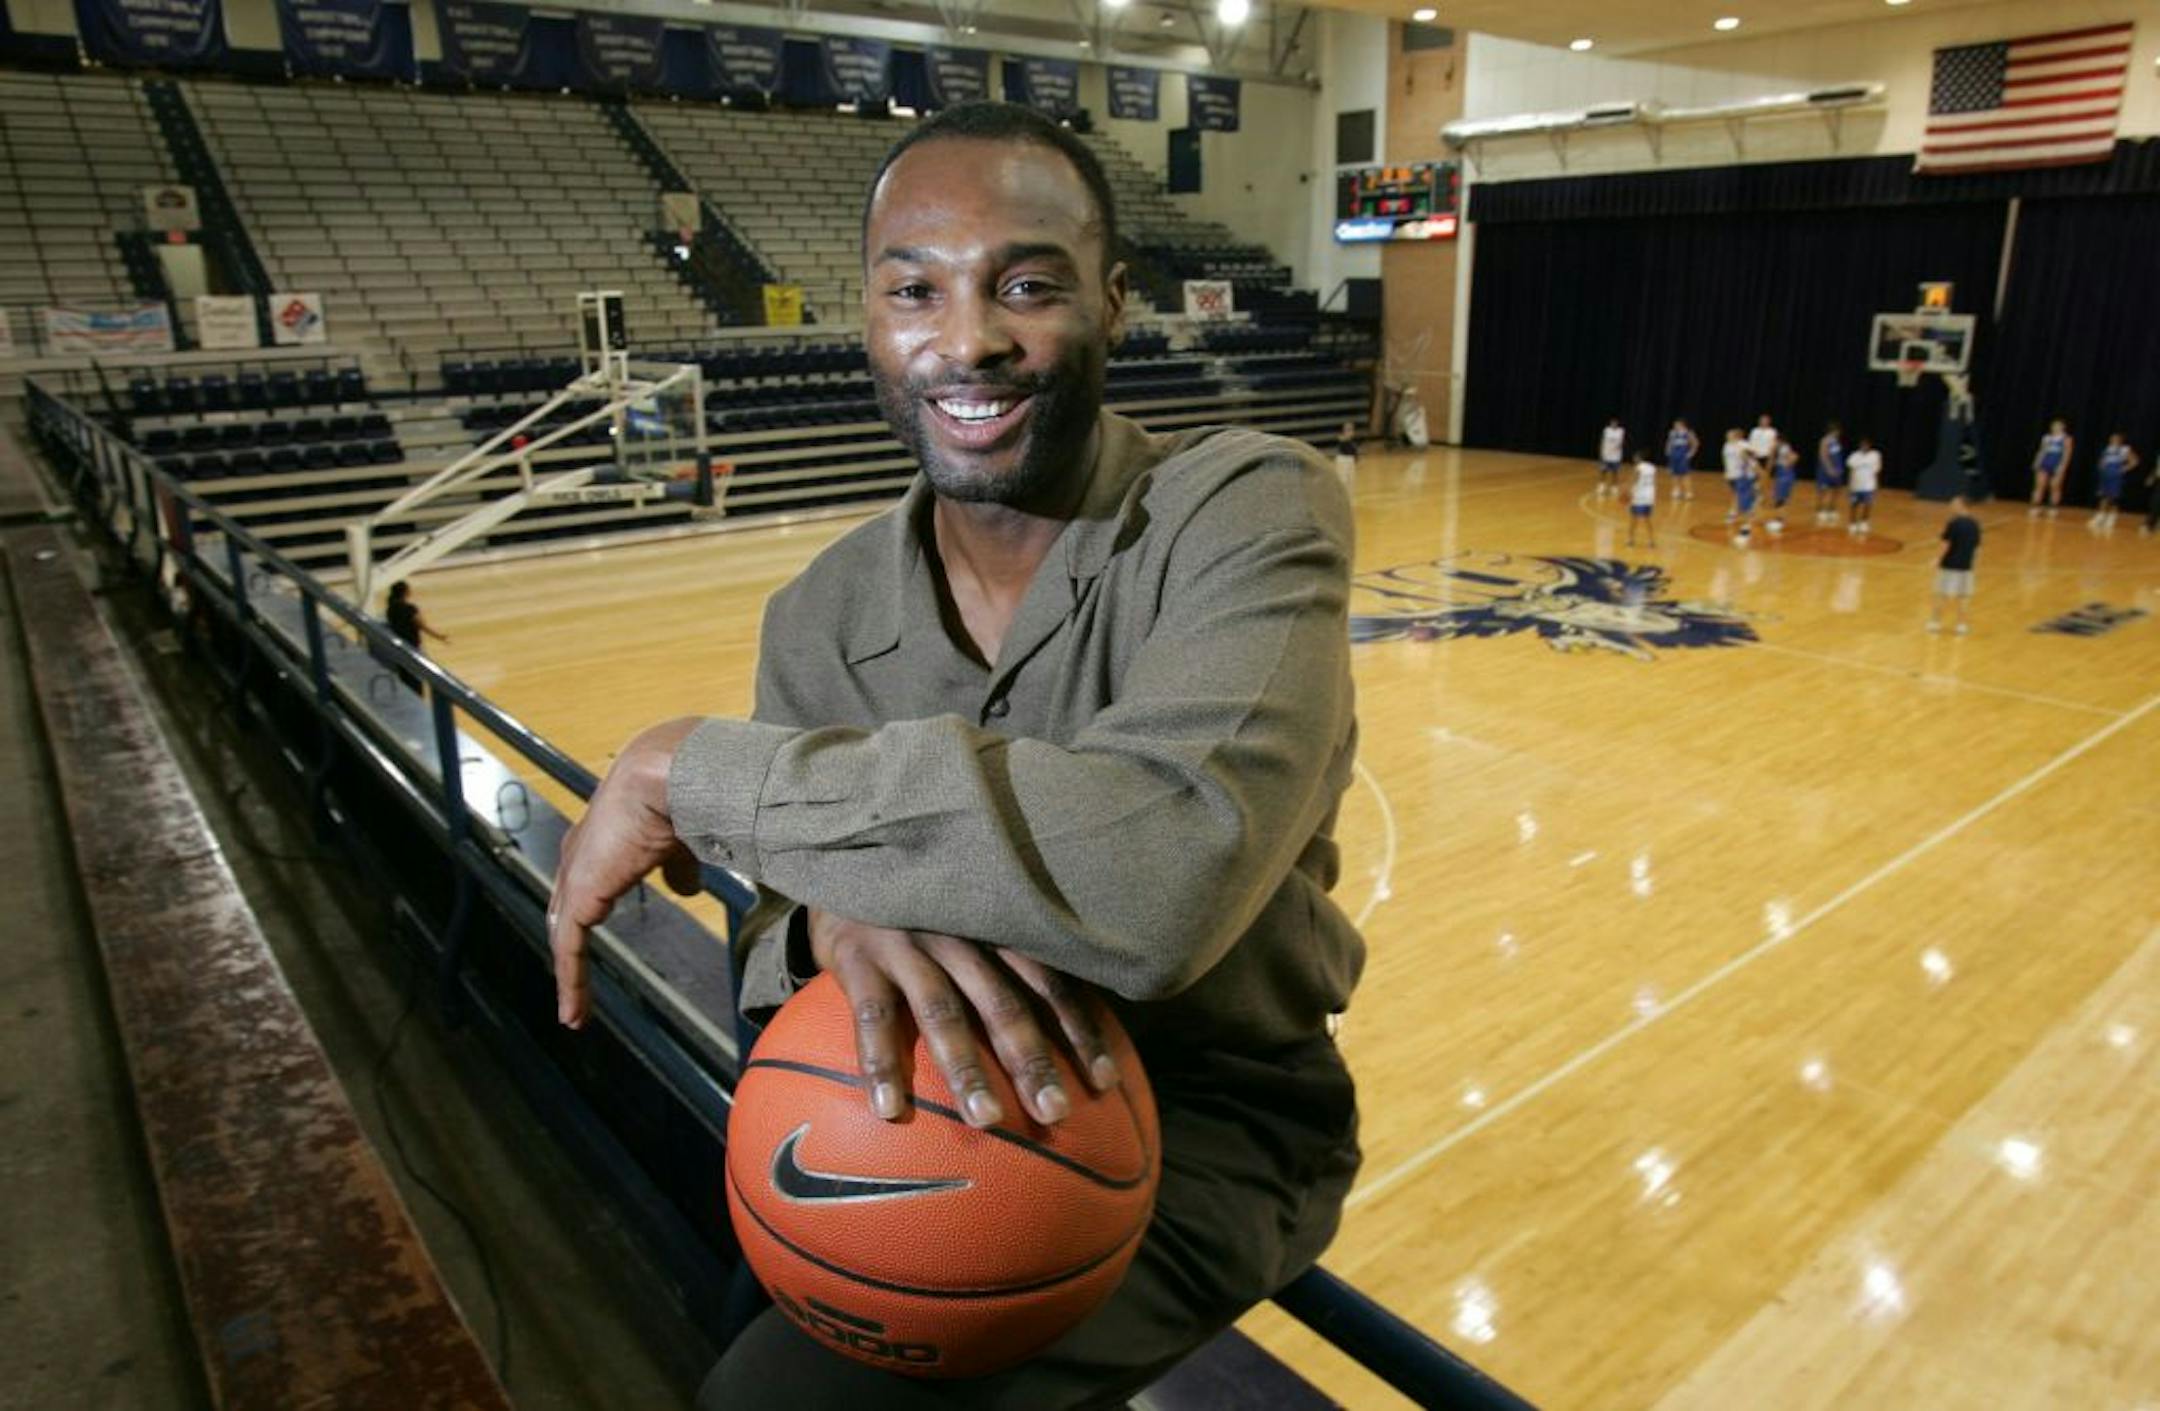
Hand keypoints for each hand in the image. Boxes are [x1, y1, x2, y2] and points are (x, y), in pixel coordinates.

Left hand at [549, 717, 704, 1027]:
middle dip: (567, 947)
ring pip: (564, 936)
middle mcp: (579, 856)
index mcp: (599, 838)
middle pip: (563, 912)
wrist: (663, 778)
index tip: (588, 933)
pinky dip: (571, 982)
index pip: (582, 884)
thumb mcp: (677, 840)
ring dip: (570, 976)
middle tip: (571, 983)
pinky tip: (574, 1011)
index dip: (582, 912)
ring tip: (575, 1013)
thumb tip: (684, 890)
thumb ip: (676, 866)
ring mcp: (576, 877)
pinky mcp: (580, 897)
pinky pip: (569, 949)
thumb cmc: (675, 795)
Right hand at [810, 910, 1119, 1128]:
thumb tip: (1067, 1029)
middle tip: (1056, 1112)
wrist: (842, 864)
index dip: (1081, 1029)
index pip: (1051, 981)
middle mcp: (960, 933)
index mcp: (996, 927)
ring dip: (966, 1069)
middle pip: (1004, 1002)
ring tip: (986, 1119)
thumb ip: (1008, 962)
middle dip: (1033, 1060)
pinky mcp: (858, 957)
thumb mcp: (969, 921)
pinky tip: (889, 1109)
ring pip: (943, 1012)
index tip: (1106, 1080)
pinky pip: (872, 1016)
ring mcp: (908, 943)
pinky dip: (881, 1064)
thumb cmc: (920, 910)